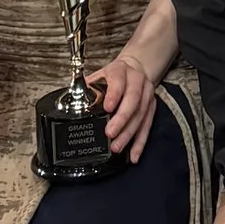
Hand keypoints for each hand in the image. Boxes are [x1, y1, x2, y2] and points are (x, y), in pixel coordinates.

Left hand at [88, 47, 159, 162]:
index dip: (114, 95)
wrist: (135, 68)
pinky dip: (140, 142)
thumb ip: (88, 88)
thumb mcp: (99, 76)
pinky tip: (133, 155)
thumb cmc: (113, 76)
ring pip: (140, 115)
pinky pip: (147, 127)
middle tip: (110, 133)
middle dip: (122, 119)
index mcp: (121, 71)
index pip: (118, 81)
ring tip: (116, 147)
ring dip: (129, 133)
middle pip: (133, 100)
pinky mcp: (151, 108)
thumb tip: (73, 103)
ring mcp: (147, 95)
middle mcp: (137, 81)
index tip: (107, 108)